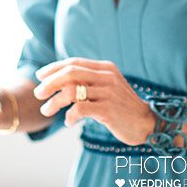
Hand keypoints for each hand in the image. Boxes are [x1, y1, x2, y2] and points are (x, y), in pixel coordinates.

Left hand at [33, 58, 154, 146]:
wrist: (148, 123)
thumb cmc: (122, 107)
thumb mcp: (107, 87)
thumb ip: (89, 80)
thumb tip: (60, 80)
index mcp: (105, 68)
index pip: (73, 63)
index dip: (54, 68)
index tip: (40, 76)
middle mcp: (106, 77)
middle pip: (69, 73)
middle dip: (49, 83)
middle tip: (38, 94)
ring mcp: (108, 92)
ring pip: (71, 91)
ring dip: (54, 102)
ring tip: (46, 111)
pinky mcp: (108, 109)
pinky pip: (80, 108)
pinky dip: (69, 115)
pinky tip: (68, 122)